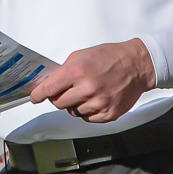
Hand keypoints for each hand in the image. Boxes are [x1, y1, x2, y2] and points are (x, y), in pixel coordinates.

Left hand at [29, 38, 156, 122]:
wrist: (137, 65)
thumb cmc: (110, 57)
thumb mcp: (83, 55)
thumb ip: (65, 70)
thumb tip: (50, 83)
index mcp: (78, 71)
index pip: (49, 89)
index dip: (38, 94)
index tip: (35, 97)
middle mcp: (87, 89)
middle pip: (59, 103)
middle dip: (59, 97)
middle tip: (68, 90)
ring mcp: (98, 103)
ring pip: (74, 112)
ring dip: (76, 104)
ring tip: (89, 91)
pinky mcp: (108, 114)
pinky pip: (88, 118)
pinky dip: (89, 111)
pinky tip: (97, 99)